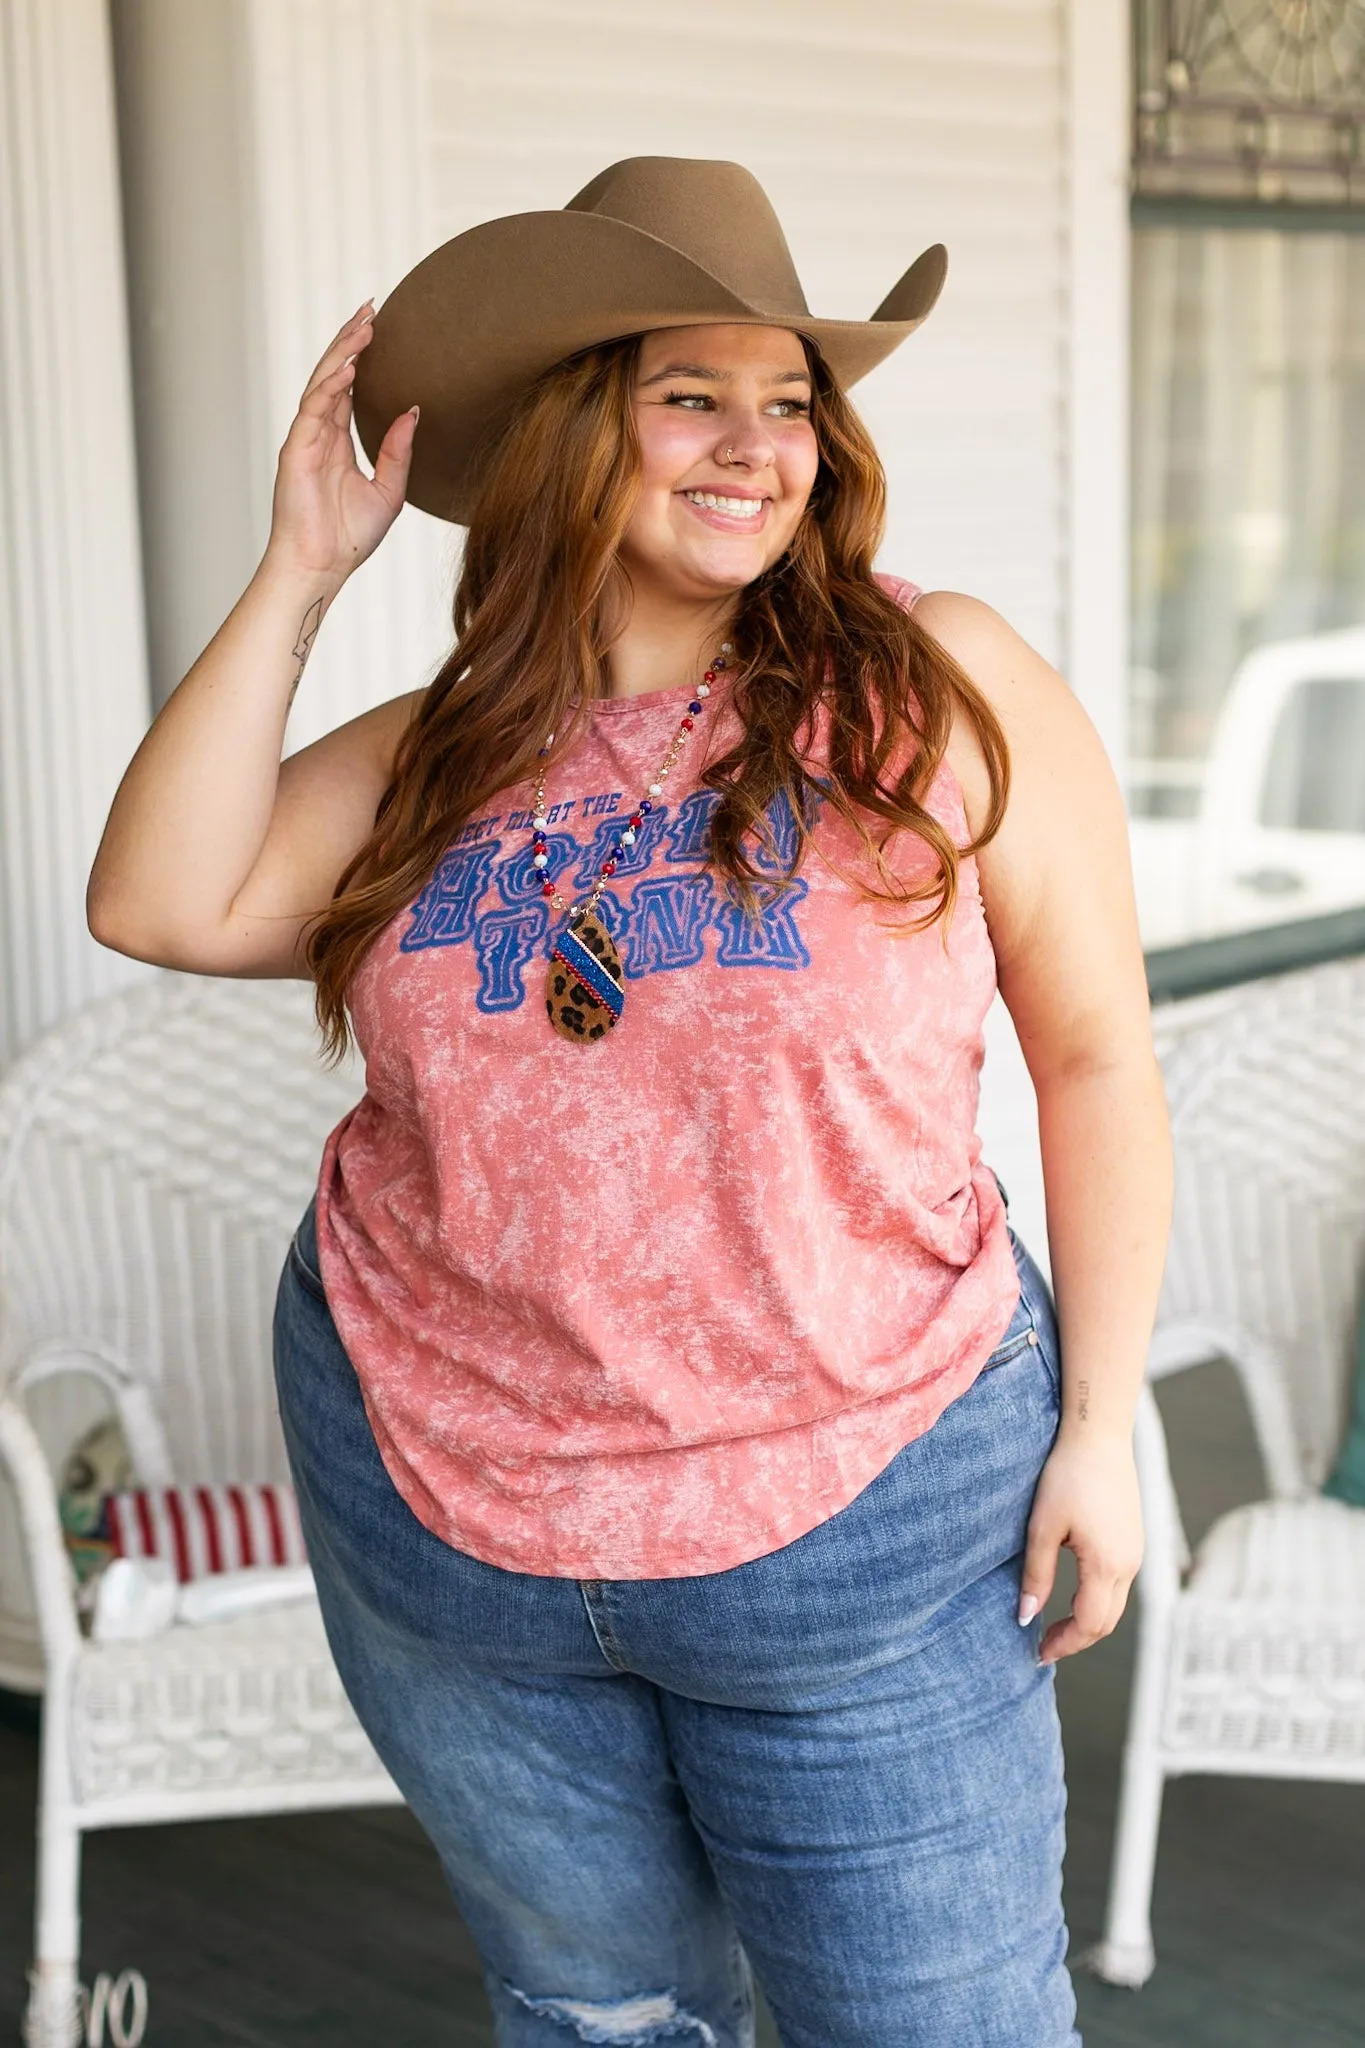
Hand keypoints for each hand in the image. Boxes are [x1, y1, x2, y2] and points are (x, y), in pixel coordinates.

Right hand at [265, 300, 416, 585]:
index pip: (348, 387)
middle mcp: (319, 434)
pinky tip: (350, 367)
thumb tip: (413, 412)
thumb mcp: (389, 491)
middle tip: (371, 308)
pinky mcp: (296, 449)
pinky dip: (331, 385)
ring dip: (342, 352)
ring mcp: (305, 438)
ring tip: (364, 326)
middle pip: (333, 374)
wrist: (322, 566)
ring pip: (322, 382)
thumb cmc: (349, 538)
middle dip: (351, 340)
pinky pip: (314, 408)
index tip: (379, 326)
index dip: (361, 355)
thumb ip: (398, 451)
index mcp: (337, 442)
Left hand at [1019, 1424, 1142, 1662]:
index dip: (1064, 1644)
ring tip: (1056, 1624)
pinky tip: (1075, 1593)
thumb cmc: (1066, 1476)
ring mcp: (1136, 1551)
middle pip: (1106, 1621)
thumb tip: (1026, 1617)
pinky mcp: (1134, 1538)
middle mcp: (1129, 1564)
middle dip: (1077, 1639)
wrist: (1098, 1435)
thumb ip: (1036, 1576)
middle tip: (1045, 1646)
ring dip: (1088, 1620)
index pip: (1089, 1624)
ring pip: (1115, 1603)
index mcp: (1107, 1564)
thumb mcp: (1042, 1528)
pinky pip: (1120, 1583)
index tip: (1039, 1653)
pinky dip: (1098, 1599)